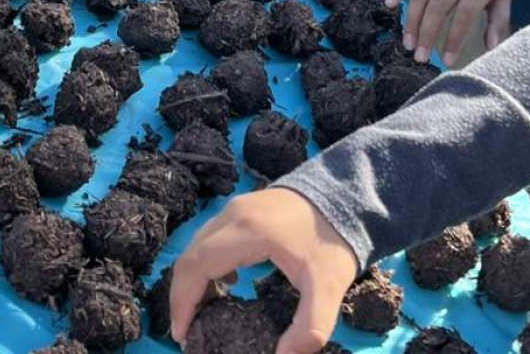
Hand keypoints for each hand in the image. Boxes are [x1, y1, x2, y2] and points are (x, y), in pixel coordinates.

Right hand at [170, 189, 359, 353]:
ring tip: (205, 312)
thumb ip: (309, 327)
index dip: (183, 302)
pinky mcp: (244, 207)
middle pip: (190, 256)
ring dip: (194, 278)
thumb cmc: (334, 239)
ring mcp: (236, 207)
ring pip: (198, 244)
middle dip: (183, 295)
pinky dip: (207, 263)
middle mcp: (233, 214)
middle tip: (189, 328)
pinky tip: (227, 282)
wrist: (346, 194)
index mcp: (247, 231)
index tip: (183, 334)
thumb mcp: (329, 287)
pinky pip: (211, 237)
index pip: (196, 266)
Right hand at [386, 0, 512, 64]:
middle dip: (426, 33)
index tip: (446, 60)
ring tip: (407, 44)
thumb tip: (492, 48)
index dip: (454, 38)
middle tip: (419, 58)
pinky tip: (389, 5)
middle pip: (438, 6)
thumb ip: (499, 19)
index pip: (464, 14)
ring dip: (411, 20)